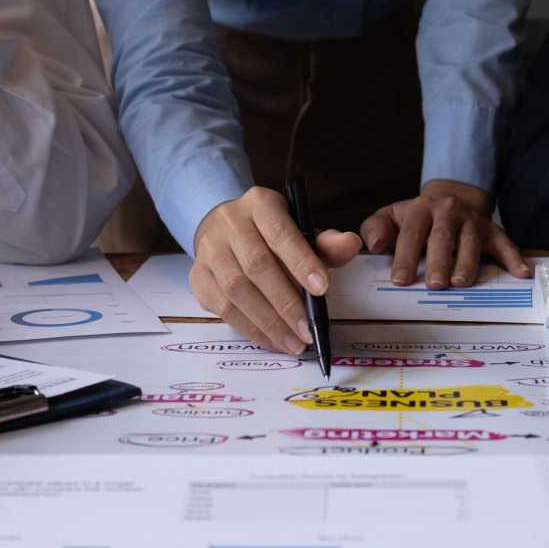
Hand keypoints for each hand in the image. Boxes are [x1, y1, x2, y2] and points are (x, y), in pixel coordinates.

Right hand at [191, 187, 361, 354]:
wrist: (224, 230)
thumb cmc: (270, 234)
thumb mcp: (301, 230)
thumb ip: (326, 242)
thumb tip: (350, 245)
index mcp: (260, 204)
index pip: (281, 232)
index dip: (301, 261)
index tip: (322, 289)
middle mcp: (229, 223)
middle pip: (256, 265)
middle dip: (285, 303)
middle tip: (308, 331)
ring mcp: (208, 250)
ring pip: (236, 290)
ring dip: (267, 322)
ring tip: (293, 343)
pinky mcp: (198, 277)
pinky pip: (222, 308)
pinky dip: (249, 329)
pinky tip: (271, 341)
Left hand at [359, 180, 531, 288]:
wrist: (451, 199)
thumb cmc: (417, 218)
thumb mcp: (390, 217)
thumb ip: (375, 229)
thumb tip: (374, 245)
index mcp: (420, 209)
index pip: (411, 233)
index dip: (404, 256)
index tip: (400, 280)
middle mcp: (448, 212)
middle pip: (442, 237)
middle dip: (439, 261)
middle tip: (434, 285)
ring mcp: (472, 221)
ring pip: (471, 241)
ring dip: (467, 263)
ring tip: (461, 283)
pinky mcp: (491, 230)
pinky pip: (504, 243)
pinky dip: (513, 258)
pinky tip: (521, 273)